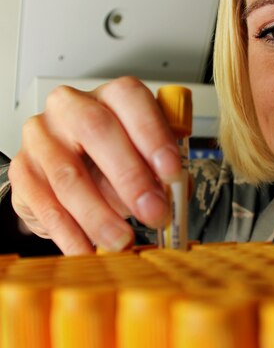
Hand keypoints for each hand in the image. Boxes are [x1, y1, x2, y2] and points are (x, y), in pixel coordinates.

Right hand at [8, 77, 181, 254]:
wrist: (67, 174)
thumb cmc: (113, 160)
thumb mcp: (146, 159)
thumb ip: (164, 172)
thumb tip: (176, 194)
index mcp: (110, 97)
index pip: (130, 99)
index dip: (153, 134)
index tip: (172, 172)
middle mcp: (71, 108)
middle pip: (97, 131)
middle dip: (130, 177)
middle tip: (153, 212)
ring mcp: (42, 137)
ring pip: (68, 175)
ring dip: (100, 215)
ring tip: (123, 241)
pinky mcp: (24, 171)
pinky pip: (45, 205)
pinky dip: (70, 233)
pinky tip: (88, 250)